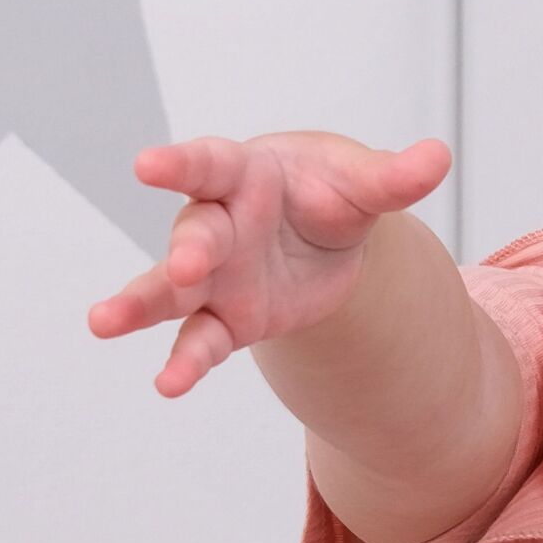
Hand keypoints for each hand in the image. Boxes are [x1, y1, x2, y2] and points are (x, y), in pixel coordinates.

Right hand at [89, 131, 452, 396]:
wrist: (324, 230)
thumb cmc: (328, 190)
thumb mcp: (363, 183)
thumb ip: (394, 178)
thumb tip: (439, 157)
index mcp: (245, 174)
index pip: (209, 164)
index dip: (179, 163)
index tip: (148, 164)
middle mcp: (219, 222)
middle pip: (195, 232)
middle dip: (188, 249)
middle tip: (186, 264)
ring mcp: (216, 275)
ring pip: (172, 291)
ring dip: (140, 306)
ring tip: (104, 322)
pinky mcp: (229, 318)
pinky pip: (202, 341)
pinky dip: (185, 363)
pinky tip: (167, 385)